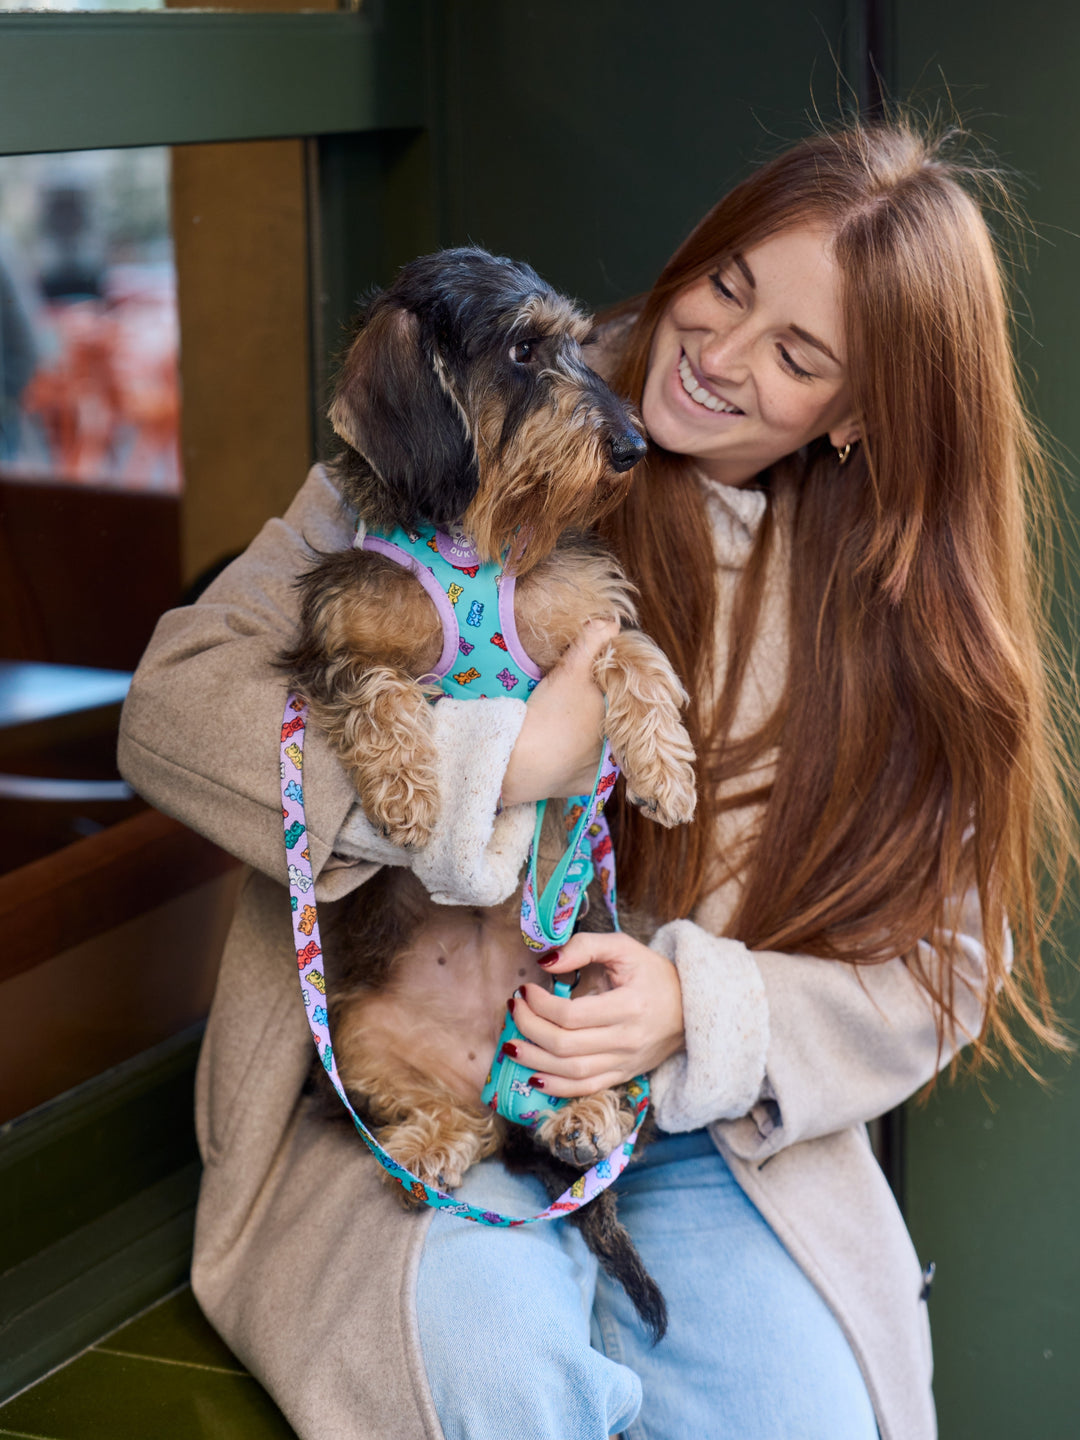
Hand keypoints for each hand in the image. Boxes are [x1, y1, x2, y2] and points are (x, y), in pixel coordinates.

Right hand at [500, 619, 617, 805]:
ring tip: (570, 727)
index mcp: (622, 720)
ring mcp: (604, 771)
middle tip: (579, 706)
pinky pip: (587, 771)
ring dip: (593, 740)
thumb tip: (611, 623)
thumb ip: (591, 642)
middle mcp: (619, 748)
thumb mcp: (570, 671)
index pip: (626, 705)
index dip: (612, 694)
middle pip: (616, 725)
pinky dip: (577, 762)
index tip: (594, 689)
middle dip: (604, 716)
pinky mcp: (585, 786)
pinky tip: (565, 751)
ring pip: (604, 748)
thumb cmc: (550, 715)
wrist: (520, 761)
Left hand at [505, 931, 684, 1096]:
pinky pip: (585, 1088)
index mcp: (629, 1006)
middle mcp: (627, 1040)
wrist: (691, 1007)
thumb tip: (545, 960)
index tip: (525, 990)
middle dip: (529, 1028)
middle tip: (513, 1009)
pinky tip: (533, 1078)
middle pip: (564, 1045)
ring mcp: (625, 1063)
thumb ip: (584, 947)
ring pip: (570, 1072)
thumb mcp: (624, 948)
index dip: (539, 1005)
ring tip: (511, 1045)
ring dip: (534, 1061)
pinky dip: (556, 1088)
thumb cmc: (653, 974)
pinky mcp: (623, 1075)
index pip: (571, 1015)